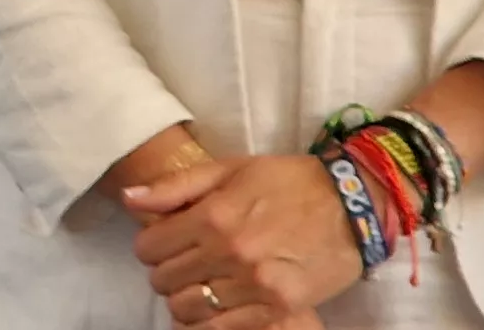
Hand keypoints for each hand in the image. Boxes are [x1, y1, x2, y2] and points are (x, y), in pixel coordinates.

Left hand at [128, 153, 361, 321]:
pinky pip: (224, 328)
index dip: (149, 246)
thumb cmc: (289, 182)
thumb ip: (175, 187)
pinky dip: (211, 322)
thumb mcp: (230, 170)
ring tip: (202, 285)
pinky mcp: (280, 308)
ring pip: (188, 309)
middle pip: (164, 281)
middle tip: (184, 263)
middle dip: (166, 272)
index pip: (148, 247)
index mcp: (213, 216)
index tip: (163, 243)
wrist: (354, 204)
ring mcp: (255, 285)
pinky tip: (219, 307)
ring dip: (186, 299)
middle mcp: (230, 253)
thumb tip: (129, 199)